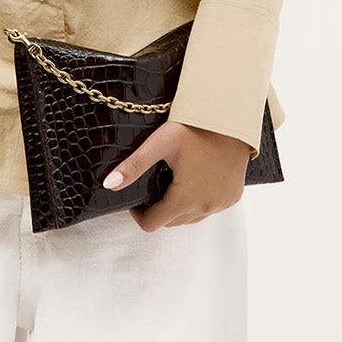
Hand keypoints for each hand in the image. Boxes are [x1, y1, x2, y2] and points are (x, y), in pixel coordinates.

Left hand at [101, 120, 251, 231]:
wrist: (230, 118)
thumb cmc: (194, 127)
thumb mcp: (160, 144)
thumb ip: (134, 166)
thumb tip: (109, 185)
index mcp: (184, 199)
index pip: (152, 224)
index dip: (138, 213)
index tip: (136, 197)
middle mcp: (205, 208)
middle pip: (171, 221)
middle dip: (158, 208)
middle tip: (155, 183)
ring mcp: (221, 204)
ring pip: (191, 218)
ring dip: (179, 207)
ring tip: (173, 180)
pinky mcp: (232, 197)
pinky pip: (209, 208)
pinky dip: (199, 201)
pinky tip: (194, 180)